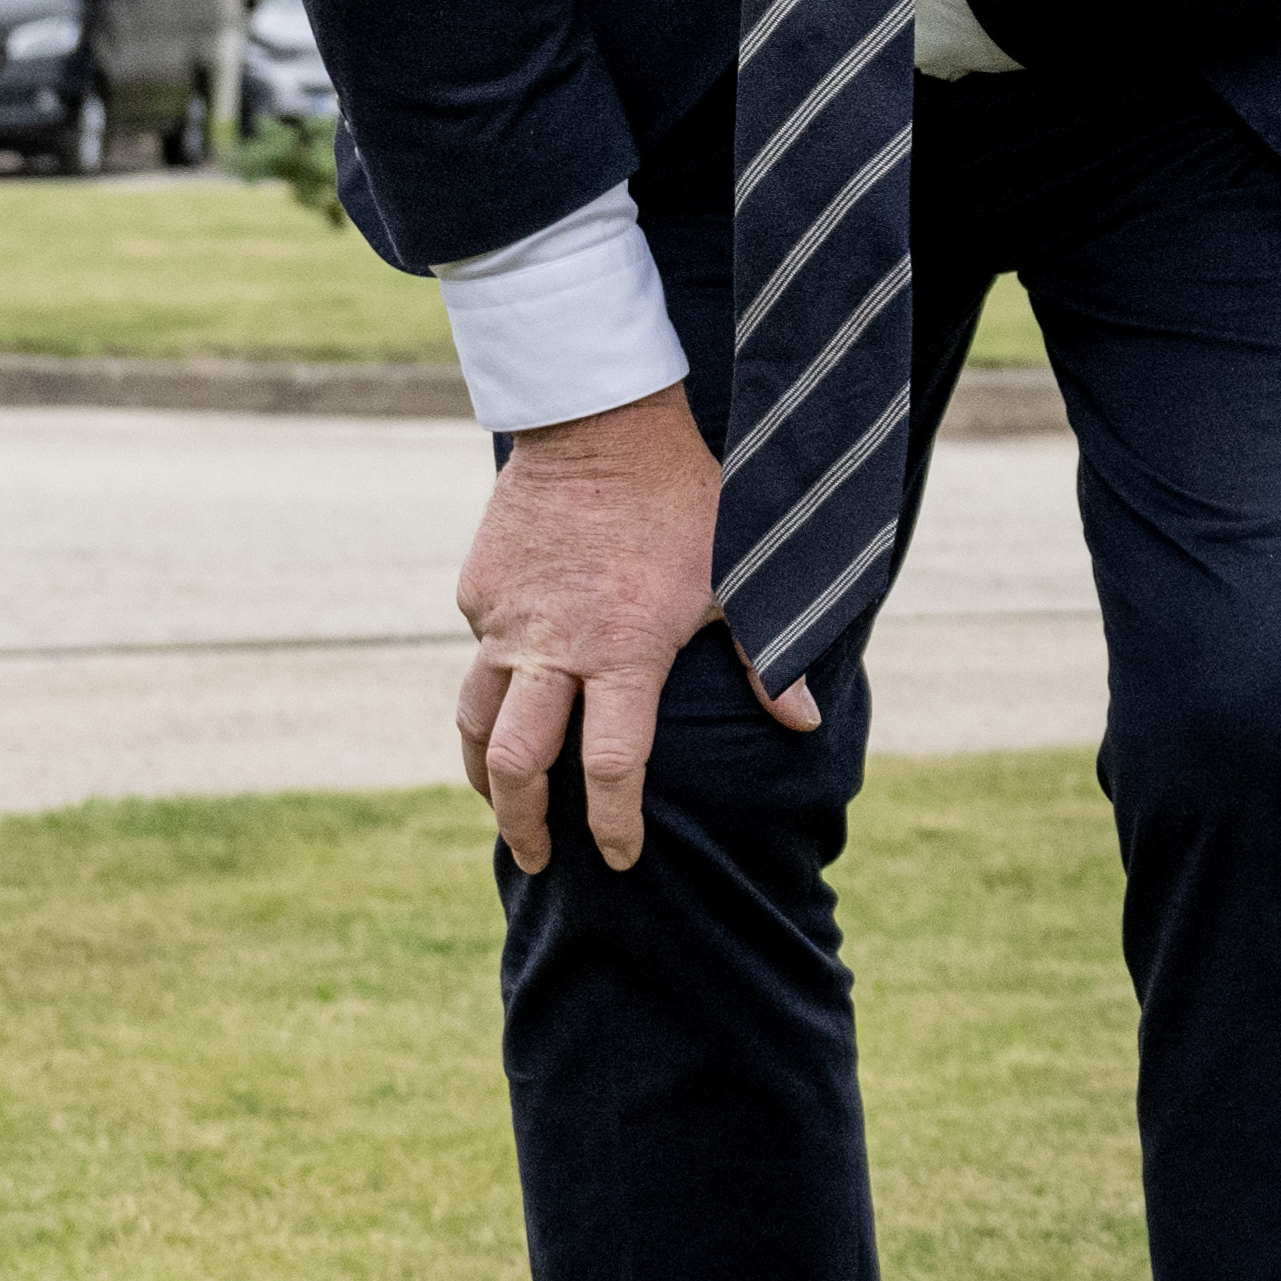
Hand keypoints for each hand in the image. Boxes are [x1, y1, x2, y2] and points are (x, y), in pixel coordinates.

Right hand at [456, 385, 812, 875]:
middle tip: (539, 859)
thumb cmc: (683, 500)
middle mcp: (553, 648)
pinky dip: (491, 689)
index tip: (618, 857)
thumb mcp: (735, 576)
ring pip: (475, 722)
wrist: (599, 421)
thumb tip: (805, 725)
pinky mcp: (477, 592)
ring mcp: (505, 622)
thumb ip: (764, 657)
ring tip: (502, 807)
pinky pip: (478, 657)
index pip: (611, 766)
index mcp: (622, 653)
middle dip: (524, 824)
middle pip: (518, 764)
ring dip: (486, 778)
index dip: (614, 822)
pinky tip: (509, 703)